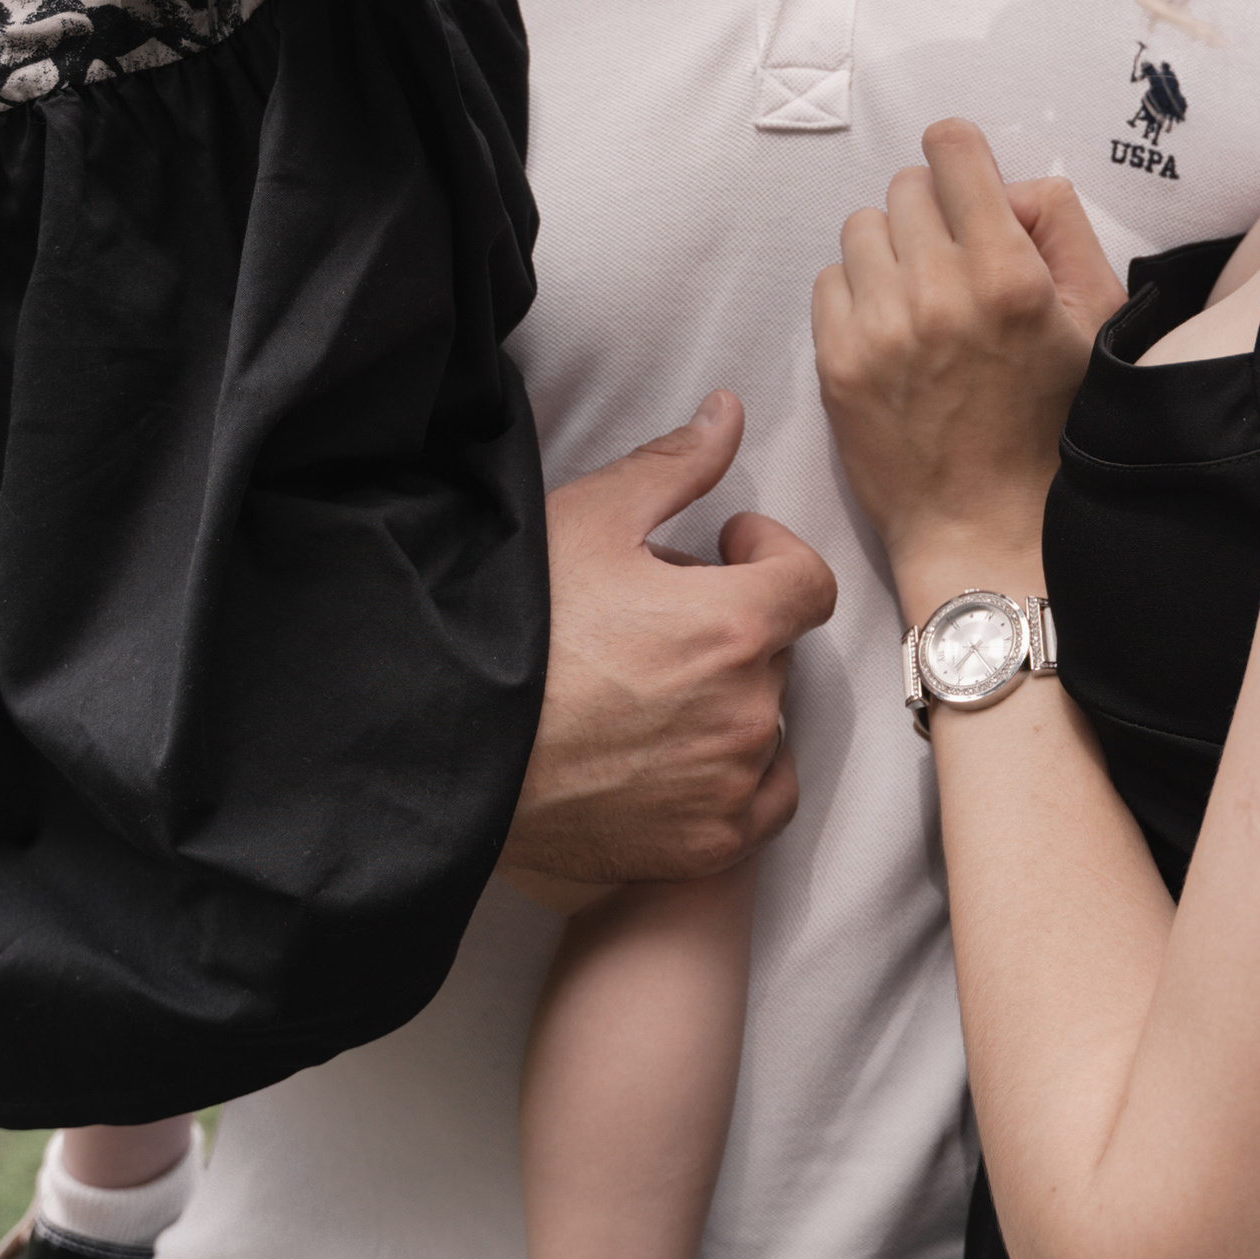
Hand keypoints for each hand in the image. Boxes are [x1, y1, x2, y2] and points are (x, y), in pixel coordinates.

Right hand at [502, 391, 837, 898]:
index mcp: (733, 626)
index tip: (728, 545)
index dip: (771, 552)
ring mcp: (730, 784)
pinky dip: (738, 772)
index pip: (808, 582)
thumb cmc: (515, 632)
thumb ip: (675, 466)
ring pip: (766, 722)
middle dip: (732, 622)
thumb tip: (729, 414)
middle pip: (774, 650)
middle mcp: (748, 710)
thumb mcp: (587, 522)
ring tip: (650, 684)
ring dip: (729, 695)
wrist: (451, 752)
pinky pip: (762, 799)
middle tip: (656, 614)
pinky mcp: (705, 844)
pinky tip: (678, 750)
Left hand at [814, 125, 1115, 592]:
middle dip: (934, 213)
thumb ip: (1061, 228)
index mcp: (1009, 275)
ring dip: (892, 250)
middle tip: (957, 263)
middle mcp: (940, 293)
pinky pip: (829, 279)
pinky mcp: (838, 363)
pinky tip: (894, 332)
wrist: (989, 527)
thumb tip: (1010, 187)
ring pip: (862, 227)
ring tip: (923, 299)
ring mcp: (881, 329)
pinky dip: (859, 294)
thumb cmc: (1051, 428)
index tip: (966, 183)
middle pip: (907, 187)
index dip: (961, 157)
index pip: (952, 149)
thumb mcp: (1097, 321)